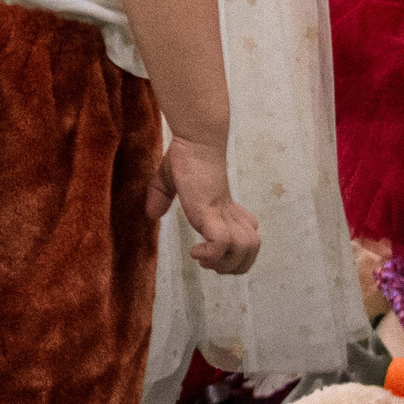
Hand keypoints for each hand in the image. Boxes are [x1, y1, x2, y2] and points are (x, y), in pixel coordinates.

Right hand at [148, 136, 260, 275]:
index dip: (236, 250)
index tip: (211, 250)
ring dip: (224, 263)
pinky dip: (210, 254)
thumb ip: (160, 196)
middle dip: (233, 265)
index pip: (249, 236)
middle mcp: (229, 215)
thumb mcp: (168, 178)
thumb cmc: (185, 155)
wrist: (195, 139)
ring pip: (245, 249)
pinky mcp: (212, 212)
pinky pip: (222, 244)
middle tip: (209, 262)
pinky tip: (195, 251)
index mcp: (224, 209)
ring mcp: (223, 214)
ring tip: (205, 258)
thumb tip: (151, 213)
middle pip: (252, 248)